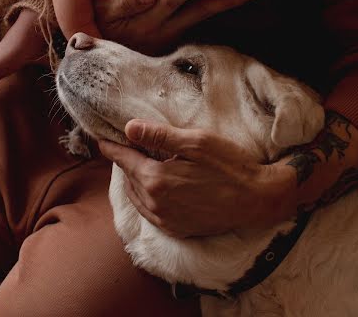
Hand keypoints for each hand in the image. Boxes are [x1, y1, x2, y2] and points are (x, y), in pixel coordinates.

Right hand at [94, 0, 255, 53]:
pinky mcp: (174, 36)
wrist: (100, 45)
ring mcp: (169, 34)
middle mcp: (160, 29)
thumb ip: (125, 1)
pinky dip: (215, 8)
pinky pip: (197, 20)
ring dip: (224, 3)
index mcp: (142, 19)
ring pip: (199, 16)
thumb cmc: (99, 17)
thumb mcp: (104, 10)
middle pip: (193, 9)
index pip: (167, 0)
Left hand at [99, 119, 291, 237]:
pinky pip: (149, 212)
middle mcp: (155, 203)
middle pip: (128, 178)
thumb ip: (159, 136)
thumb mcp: (196, 142)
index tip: (101, 140)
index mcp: (156, 179)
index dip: (112, 148)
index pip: (124, 160)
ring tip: (138, 163)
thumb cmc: (229, 166)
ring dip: (133, 179)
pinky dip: (145, 197)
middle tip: (125, 146)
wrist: (256, 199)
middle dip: (124, 161)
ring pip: (136, 196)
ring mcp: (165, 220)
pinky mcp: (176, 229)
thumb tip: (129, 128)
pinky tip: (154, 186)